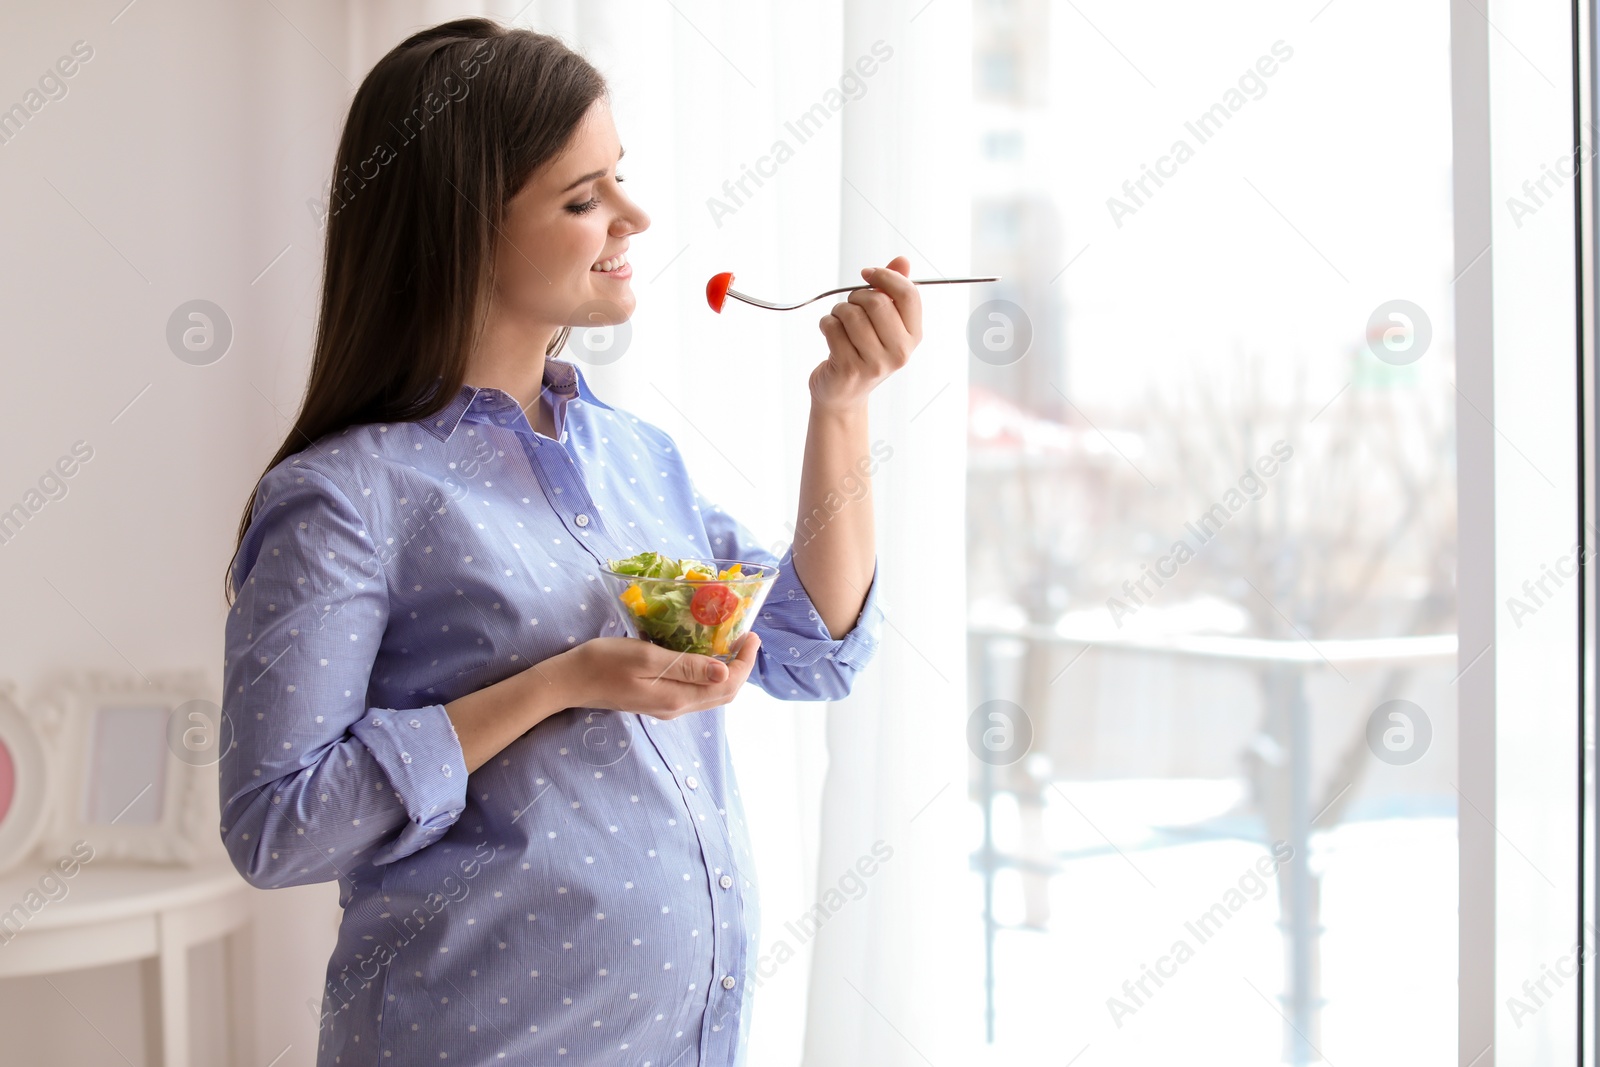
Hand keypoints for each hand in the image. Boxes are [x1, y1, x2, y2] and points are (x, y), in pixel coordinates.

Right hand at [563, 632, 760, 719]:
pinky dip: (707, 674)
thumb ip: (686, 667)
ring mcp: (667, 706)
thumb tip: (725, 672)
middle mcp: (677, 707)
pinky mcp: (657, 701)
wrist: (569, 681)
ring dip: (726, 671)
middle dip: (741, 667)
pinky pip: (694, 690)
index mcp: (678, 697)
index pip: (728, 685)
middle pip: (724, 693)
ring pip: (710, 693)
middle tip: (746, 637)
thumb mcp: (647, 658)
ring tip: (730, 642)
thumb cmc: (604, 662)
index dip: (746, 662)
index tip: (751, 635)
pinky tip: (703, 655)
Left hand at [811, 254, 923, 414]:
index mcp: (914, 336)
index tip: (868, 274)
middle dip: (856, 296)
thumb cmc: (864, 352)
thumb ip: (892, 291)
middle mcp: (900, 352)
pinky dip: (825, 323)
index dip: (885, 276)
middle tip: (850, 305)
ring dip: (838, 311)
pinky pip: (832, 327)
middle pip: (877, 302)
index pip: (909, 295)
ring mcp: (875, 363)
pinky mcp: (849, 369)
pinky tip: (830, 333)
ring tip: (839, 321)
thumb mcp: (884, 323)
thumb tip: (902, 260)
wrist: (844, 393)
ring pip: (851, 314)